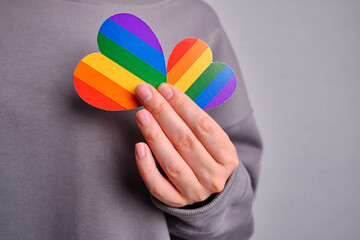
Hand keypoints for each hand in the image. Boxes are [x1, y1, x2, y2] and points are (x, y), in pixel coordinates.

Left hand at [134, 83, 238, 207]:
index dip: (183, 106)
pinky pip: (158, 186)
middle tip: (146, 93)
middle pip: (186, 141)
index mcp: (227, 157)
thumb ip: (192, 121)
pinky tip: (139, 147)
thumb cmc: (206, 156)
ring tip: (141, 114)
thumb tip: (165, 93)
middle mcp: (214, 176)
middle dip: (163, 113)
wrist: (207, 188)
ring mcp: (195, 191)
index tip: (164, 89)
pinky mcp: (176, 201)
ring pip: (172, 162)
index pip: (204, 126)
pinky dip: (147, 167)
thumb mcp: (211, 140)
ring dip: (154, 135)